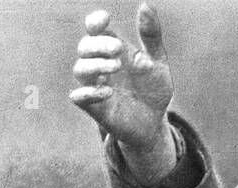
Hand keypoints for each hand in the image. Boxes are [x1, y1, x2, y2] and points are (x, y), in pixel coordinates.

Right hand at [70, 4, 175, 173]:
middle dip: (98, 45)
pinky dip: (89, 92)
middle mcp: (100, 66)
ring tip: (116, 66)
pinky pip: (79, 97)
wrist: (155, 124)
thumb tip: (146, 4)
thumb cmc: (153, 91)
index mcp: (112, 50)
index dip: (95, 22)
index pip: (94, 30)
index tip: (105, 19)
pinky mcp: (95, 108)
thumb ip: (151, 36)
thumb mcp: (158, 62)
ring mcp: (95, 86)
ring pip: (80, 70)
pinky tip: (108, 91)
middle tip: (118, 49)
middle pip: (85, 47)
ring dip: (95, 65)